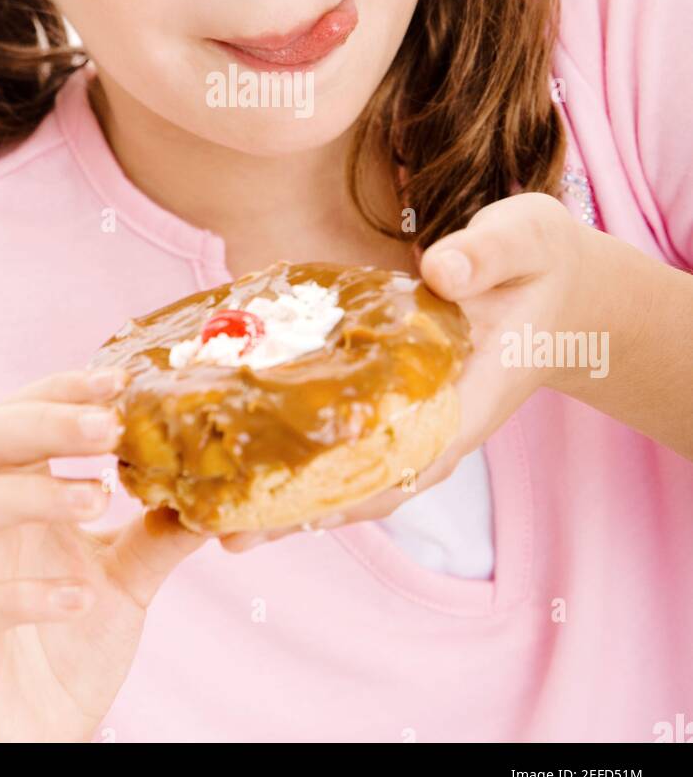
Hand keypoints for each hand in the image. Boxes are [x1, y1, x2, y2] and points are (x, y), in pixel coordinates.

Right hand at [0, 366, 208, 741]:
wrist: (45, 738)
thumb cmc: (72, 644)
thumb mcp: (129, 577)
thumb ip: (161, 529)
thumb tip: (216, 482)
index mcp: (8, 497)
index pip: (12, 416)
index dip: (57, 390)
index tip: (119, 381)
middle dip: (34, 422)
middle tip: (107, 427)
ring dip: (22, 494)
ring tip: (95, 502)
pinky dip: (19, 595)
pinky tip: (78, 597)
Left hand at [221, 192, 592, 551]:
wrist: (560, 285)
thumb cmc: (539, 262)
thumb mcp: (523, 241)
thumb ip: (486, 254)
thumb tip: (441, 270)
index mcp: (472, 394)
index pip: (412, 457)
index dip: (354, 489)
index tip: (295, 513)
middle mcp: (442, 423)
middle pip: (370, 486)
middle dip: (300, 513)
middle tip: (223, 535)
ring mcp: (421, 423)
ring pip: (354, 478)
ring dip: (291, 503)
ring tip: (216, 523)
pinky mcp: (402, 409)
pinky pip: (350, 449)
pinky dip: (303, 465)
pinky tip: (247, 471)